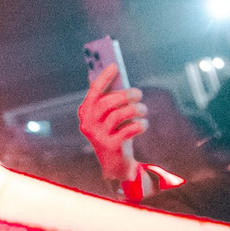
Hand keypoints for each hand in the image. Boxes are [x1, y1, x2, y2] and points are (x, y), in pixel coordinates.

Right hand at [78, 69, 147, 185]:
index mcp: (85, 112)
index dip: (104, 77)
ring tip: (143, 110)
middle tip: (139, 93)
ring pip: (118, 115)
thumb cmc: (115, 133)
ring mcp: (97, 136)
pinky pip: (127, 130)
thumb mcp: (111, 117)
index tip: (115, 65)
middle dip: (125, 95)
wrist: (115, 165)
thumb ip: (114, 100)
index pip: (93, 91)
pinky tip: (144, 124)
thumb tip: (122, 80)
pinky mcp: (110, 147)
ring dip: (135, 110)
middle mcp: (88, 124)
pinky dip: (139, 125)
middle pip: (107, 103)